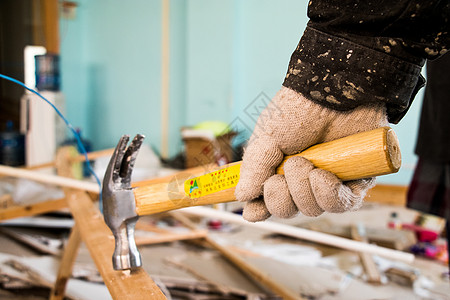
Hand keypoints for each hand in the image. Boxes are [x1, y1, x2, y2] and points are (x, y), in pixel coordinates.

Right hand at [235, 87, 387, 221]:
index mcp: (279, 169)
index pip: (268, 200)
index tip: (254, 211)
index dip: (261, 209)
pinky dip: (329, 195)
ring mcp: (328, 180)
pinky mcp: (355, 180)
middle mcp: (303, 179)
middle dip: (283, 196)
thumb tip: (242, 196)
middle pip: (289, 210)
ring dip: (305, 189)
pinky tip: (323, 176)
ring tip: (307, 162)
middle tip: (288, 167)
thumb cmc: (297, 110)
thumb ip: (255, 169)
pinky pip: (342, 205)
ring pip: (314, 209)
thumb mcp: (267, 139)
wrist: (333, 92)